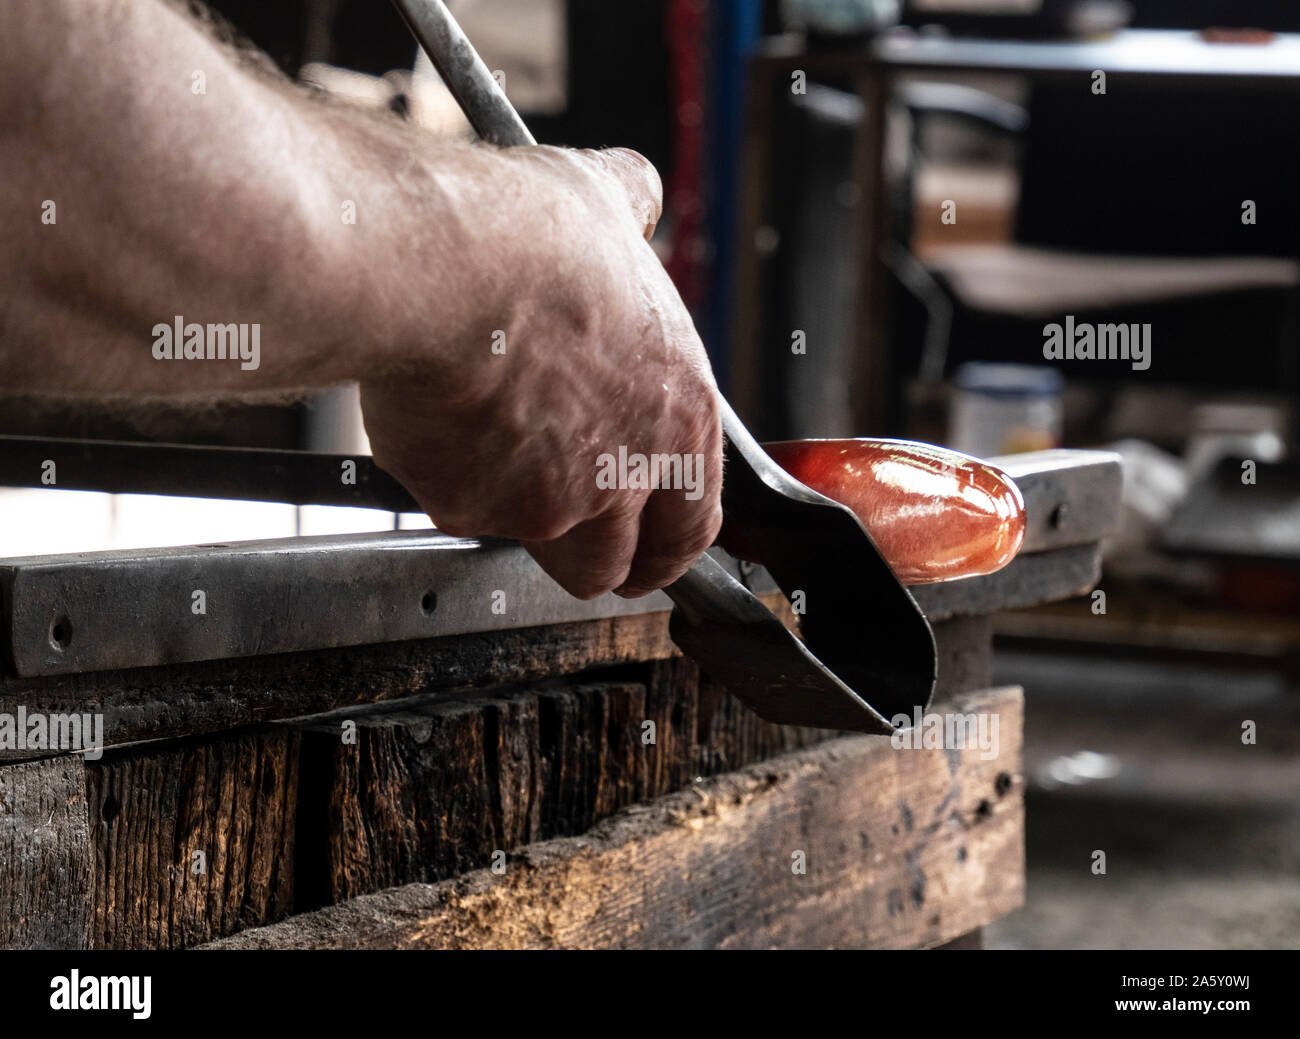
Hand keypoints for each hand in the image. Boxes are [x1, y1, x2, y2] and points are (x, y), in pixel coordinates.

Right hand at [360, 146, 721, 598]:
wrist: (442, 270)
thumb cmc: (529, 239)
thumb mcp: (609, 201)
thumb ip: (635, 209)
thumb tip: (637, 190)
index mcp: (678, 414)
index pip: (692, 523)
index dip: (664, 543)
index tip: (645, 548)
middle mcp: (624, 471)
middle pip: (616, 563)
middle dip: (593, 556)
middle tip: (562, 525)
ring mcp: (550, 502)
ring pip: (537, 549)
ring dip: (519, 519)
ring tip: (489, 452)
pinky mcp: (474, 508)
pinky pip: (458, 508)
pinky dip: (447, 477)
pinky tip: (437, 416)